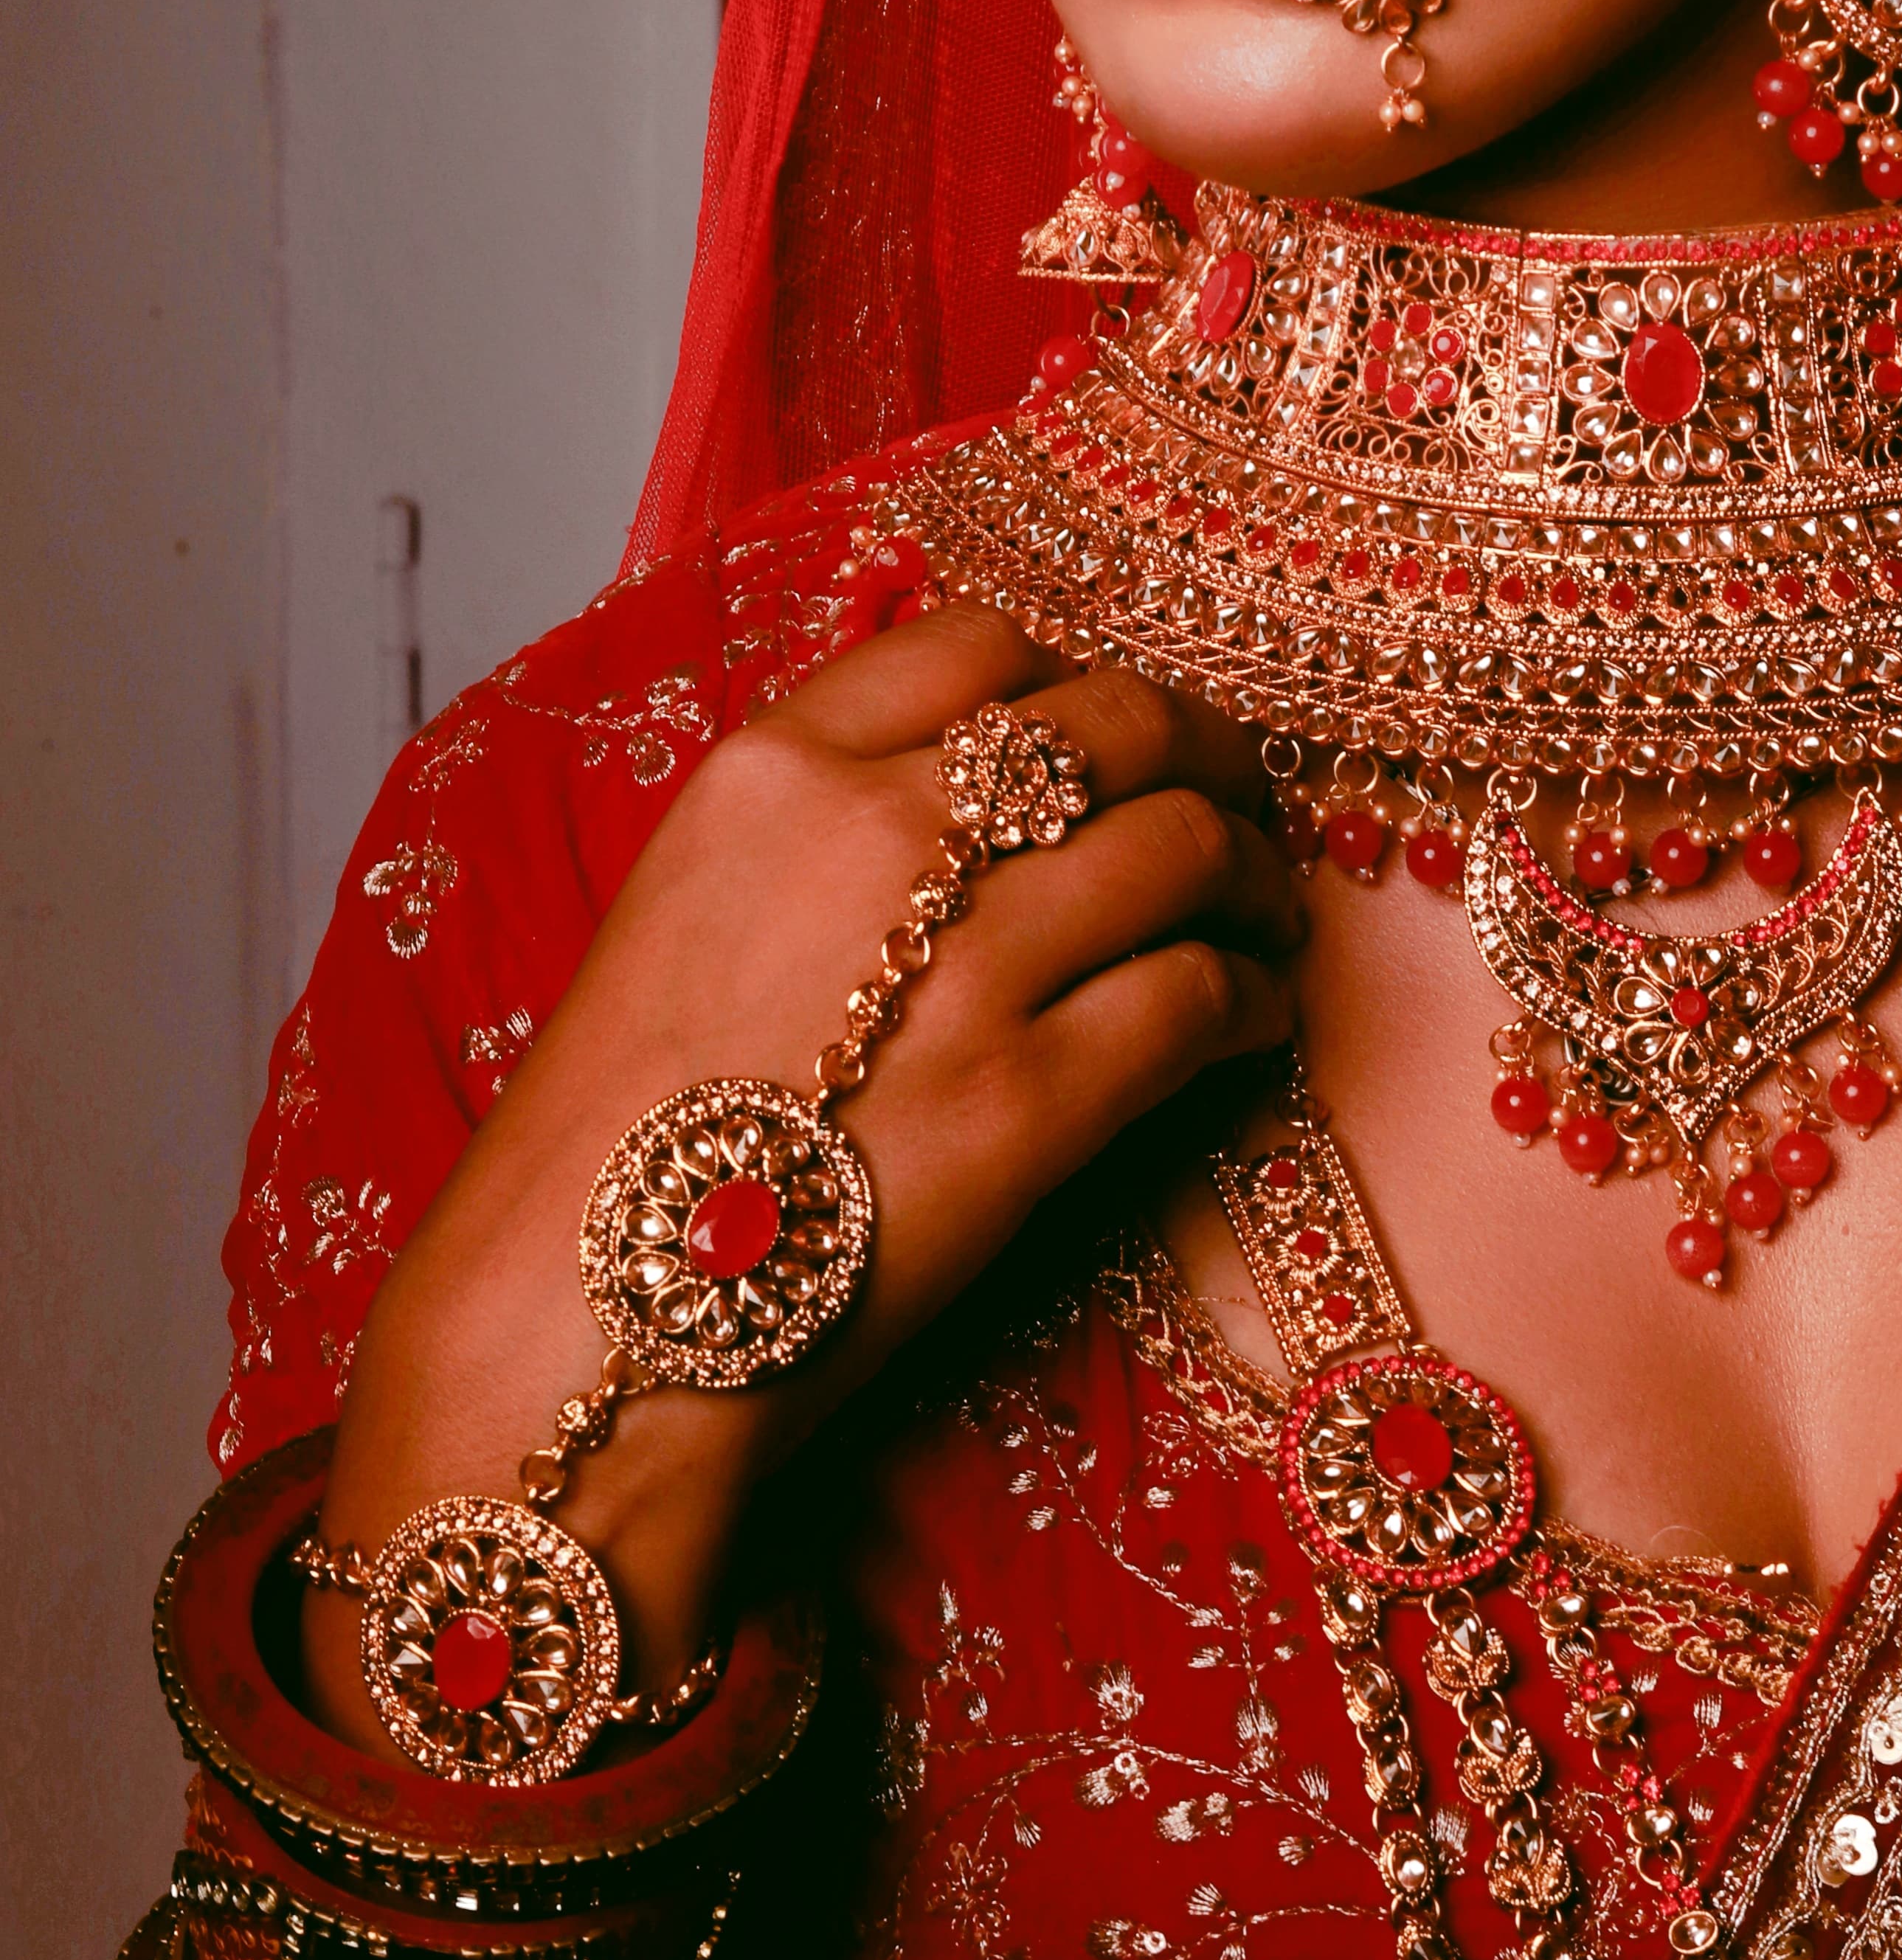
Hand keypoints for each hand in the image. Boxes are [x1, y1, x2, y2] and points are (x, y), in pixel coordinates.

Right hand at [308, 609, 1299, 1711]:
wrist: (578, 1314)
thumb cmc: (617, 1134)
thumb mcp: (689, 906)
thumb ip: (820, 827)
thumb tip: (962, 788)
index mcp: (779, 768)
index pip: (988, 644)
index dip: (1083, 681)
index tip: (1120, 732)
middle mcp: (882, 829)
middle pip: (1122, 720)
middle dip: (1207, 757)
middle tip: (1236, 805)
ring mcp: (968, 960)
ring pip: (1188, 847)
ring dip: (1253, 877)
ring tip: (1265, 916)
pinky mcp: (1035, 1096)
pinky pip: (1203, 998)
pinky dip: (1256, 1000)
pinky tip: (1254, 1020)